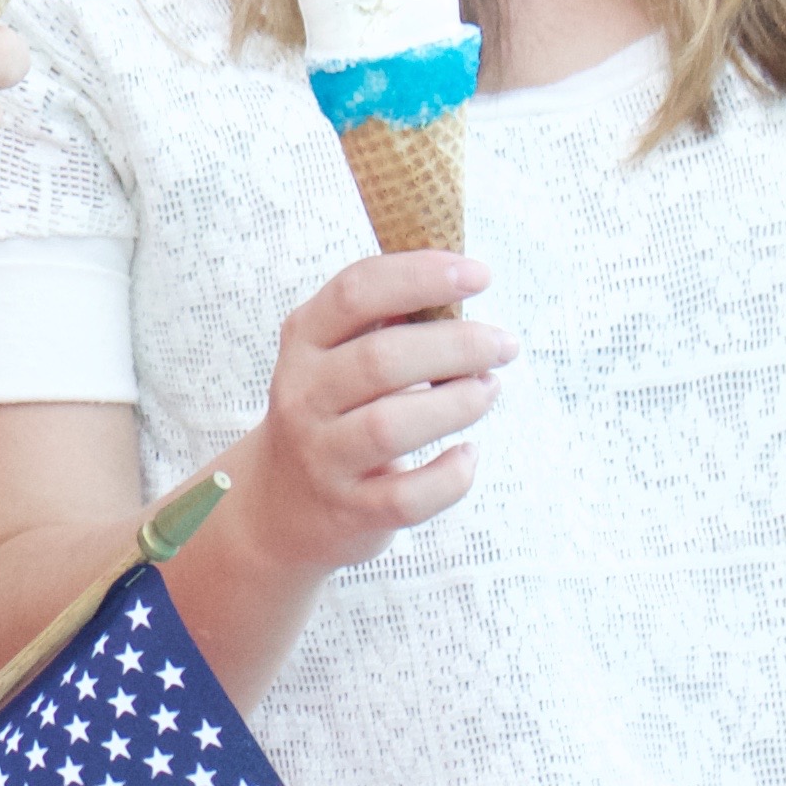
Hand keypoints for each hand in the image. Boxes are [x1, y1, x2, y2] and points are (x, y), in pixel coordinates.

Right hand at [226, 254, 512, 575]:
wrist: (281, 504)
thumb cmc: (332, 413)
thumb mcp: (333, 355)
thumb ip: (382, 320)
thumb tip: (457, 285)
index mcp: (303, 342)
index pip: (354, 293)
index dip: (420, 276)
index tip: (480, 275)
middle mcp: (303, 396)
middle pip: (380, 359)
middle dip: (457, 346)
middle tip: (503, 344)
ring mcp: (323, 457)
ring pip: (390, 426)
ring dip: (457, 404)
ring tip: (489, 389)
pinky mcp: (350, 510)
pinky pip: (407, 497)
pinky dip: (450, 476)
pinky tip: (467, 455)